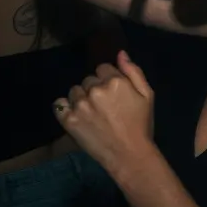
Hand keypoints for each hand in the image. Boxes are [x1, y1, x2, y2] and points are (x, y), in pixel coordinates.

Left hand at [53, 51, 155, 174]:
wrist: (129, 153)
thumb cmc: (141, 124)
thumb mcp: (147, 95)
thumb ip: (134, 72)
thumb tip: (120, 53)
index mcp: (116, 81)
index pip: (103, 68)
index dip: (109, 80)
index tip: (114, 94)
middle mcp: (95, 90)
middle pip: (88, 80)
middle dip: (95, 89)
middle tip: (105, 106)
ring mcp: (80, 105)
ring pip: (74, 91)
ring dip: (81, 98)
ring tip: (91, 113)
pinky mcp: (69, 120)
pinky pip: (59, 104)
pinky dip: (65, 108)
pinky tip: (76, 115)